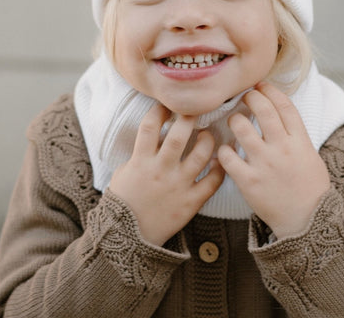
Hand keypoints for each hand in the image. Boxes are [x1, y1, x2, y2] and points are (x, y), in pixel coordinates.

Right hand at [109, 103, 224, 245]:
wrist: (128, 238)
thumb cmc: (123, 202)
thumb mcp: (123, 173)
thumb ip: (139, 154)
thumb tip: (154, 137)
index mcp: (141, 161)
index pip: (150, 126)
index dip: (159, 109)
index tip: (167, 103)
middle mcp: (161, 169)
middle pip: (179, 135)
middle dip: (189, 117)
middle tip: (196, 109)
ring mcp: (178, 185)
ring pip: (200, 155)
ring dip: (208, 140)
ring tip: (208, 135)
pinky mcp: (191, 202)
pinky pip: (211, 182)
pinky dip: (219, 169)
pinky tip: (220, 160)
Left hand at [218, 82, 330, 238]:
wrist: (306, 222)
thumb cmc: (308, 187)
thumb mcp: (310, 156)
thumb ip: (295, 135)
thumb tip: (278, 112)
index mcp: (300, 141)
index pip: (285, 106)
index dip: (271, 90)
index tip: (261, 85)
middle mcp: (282, 148)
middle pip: (263, 110)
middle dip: (251, 97)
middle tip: (245, 96)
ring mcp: (264, 164)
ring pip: (241, 127)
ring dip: (235, 120)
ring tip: (235, 122)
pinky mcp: (248, 181)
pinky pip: (227, 156)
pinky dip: (223, 150)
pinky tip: (226, 150)